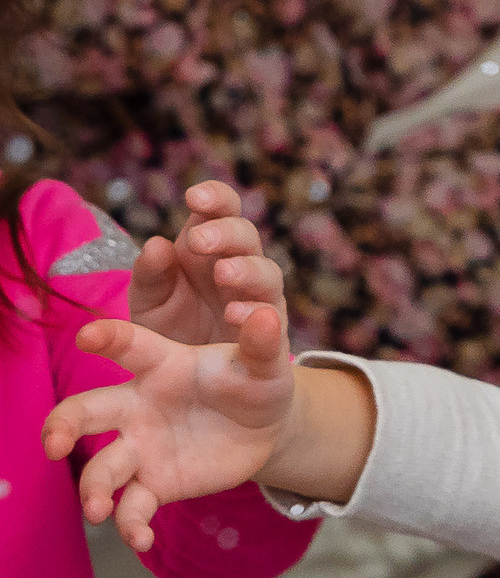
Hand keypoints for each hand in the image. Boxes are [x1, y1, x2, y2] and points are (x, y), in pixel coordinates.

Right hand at [39, 309, 296, 553]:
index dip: (106, 338)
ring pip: (102, 467)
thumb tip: (264, 314)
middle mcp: (137, 406)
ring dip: (93, 488)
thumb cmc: (254, 382)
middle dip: (63, 426)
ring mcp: (141, 446)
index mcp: (160, 366)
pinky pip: (133, 506)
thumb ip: (262, 342)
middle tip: (54, 444)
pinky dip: (131, 525)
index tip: (87, 336)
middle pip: (87, 411)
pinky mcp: (155, 483)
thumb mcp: (265, 364)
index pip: (128, 346)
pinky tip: (140, 541)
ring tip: (97, 509)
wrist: (266, 428)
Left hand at [128, 180, 287, 347]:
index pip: (222, 209)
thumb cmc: (170, 327)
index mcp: (207, 248)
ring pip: (267, 271)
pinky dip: (256, 312)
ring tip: (222, 274)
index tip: (193, 198)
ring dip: (246, 269)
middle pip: (246, 235)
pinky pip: (272, 316)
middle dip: (225, 233)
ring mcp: (258, 297)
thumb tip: (157, 244)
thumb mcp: (149, 301)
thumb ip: (150, 274)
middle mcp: (238, 265)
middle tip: (198, 243)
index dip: (215, 197)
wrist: (188, 379)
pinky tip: (234, 314)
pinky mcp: (269, 331)